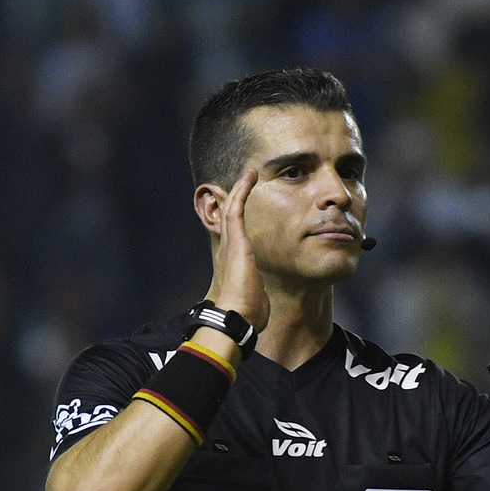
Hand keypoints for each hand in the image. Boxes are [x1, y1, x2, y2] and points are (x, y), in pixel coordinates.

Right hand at [213, 168, 270, 331]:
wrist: (238, 316)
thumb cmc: (248, 314)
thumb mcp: (256, 298)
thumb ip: (257, 292)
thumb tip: (260, 301)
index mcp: (234, 263)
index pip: (236, 236)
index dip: (240, 221)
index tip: (246, 210)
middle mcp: (229, 250)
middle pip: (229, 218)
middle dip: (236, 199)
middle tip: (243, 183)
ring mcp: (231, 243)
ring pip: (231, 208)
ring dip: (240, 190)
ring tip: (249, 174)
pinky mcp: (236, 240)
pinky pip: (236, 208)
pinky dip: (242, 190)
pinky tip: (250, 175)